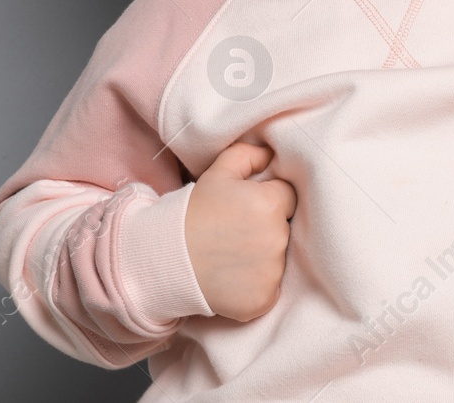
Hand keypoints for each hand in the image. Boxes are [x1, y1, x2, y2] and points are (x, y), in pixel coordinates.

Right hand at [184, 141, 297, 321]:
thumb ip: (248, 155)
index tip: (247, 208)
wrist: (166, 259)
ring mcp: (272, 272)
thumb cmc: (194, 213)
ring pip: (280, 258)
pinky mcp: (264, 299)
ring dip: (264, 256)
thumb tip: (272, 154)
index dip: (269, 199)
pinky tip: (234, 276)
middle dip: (268, 227)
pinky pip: (271, 288)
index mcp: (270, 204)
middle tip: (237, 231)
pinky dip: (256, 284)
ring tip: (233, 254)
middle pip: (286, 228)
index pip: (288, 196)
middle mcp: (277, 238)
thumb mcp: (217, 174)